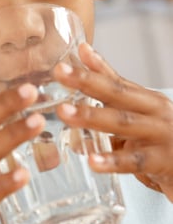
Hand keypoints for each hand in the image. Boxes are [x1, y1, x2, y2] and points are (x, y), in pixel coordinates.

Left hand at [54, 43, 172, 202]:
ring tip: (65, 113)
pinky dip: (113, 161)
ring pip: (123, 123)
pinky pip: (135, 161)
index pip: (114, 81)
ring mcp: (160, 135)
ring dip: (92, 116)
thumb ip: (110, 89)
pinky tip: (92, 161)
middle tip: (60, 74)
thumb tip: (80, 61)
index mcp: (145, 100)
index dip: (88, 71)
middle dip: (87, 82)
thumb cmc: (161, 138)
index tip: (62, 65)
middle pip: (118, 94)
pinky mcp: (163, 161)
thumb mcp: (139, 113)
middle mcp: (154, 112)